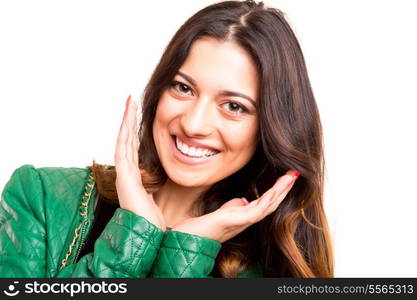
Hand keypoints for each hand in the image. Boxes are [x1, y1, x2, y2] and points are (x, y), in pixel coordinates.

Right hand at [114, 95, 165, 230]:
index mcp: (136, 178)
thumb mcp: (162, 197)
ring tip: (129, 102)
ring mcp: (124, 174)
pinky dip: (125, 131)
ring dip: (126, 120)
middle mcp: (127, 173)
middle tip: (131, 102)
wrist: (146, 238)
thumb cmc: (155, 222)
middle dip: (128, 121)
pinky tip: (128, 117)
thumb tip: (176, 175)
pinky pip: (123, 148)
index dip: (134, 132)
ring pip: (123, 140)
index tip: (137, 117)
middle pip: (126, 141)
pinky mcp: (124, 176)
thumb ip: (163, 184)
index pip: (133, 149)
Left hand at [171, 170, 298, 242]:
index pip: (267, 202)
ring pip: (269, 204)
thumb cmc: (208, 224)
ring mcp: (246, 220)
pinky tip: (275, 189)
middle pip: (272, 202)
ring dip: (281, 190)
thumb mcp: (225, 211)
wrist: (194, 236)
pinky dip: (269, 197)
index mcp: (247, 216)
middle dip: (284, 188)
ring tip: (291, 177)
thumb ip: (235, 205)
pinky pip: (260, 208)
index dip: (277, 191)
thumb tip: (244, 200)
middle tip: (294, 174)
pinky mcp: (241, 220)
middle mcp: (250, 219)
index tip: (286, 178)